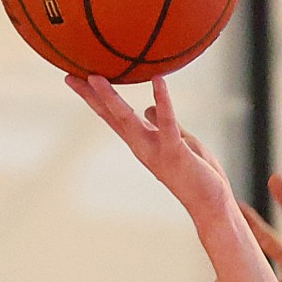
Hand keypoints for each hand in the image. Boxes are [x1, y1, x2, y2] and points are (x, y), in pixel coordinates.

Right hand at [66, 73, 231, 216]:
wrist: (211, 205)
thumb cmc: (197, 175)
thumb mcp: (177, 142)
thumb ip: (162, 125)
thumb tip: (148, 108)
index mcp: (143, 142)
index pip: (113, 116)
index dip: (94, 98)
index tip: (76, 79)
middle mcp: (143, 146)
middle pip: (112, 116)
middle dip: (91, 97)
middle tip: (70, 76)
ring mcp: (157, 150)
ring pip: (128, 120)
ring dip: (112, 99)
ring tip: (96, 77)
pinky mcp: (176, 152)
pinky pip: (167, 123)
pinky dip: (163, 101)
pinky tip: (158, 80)